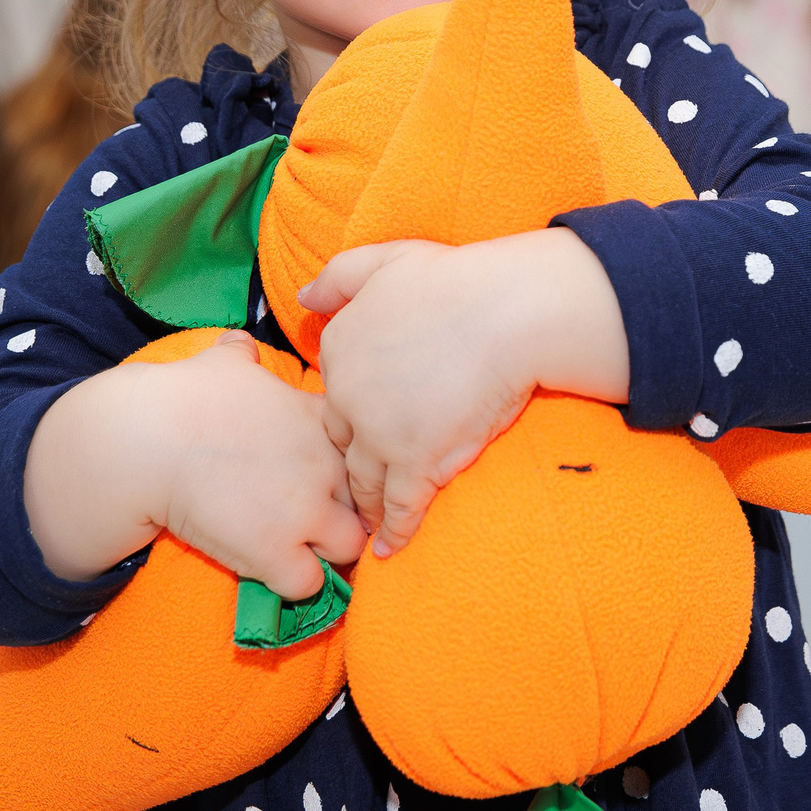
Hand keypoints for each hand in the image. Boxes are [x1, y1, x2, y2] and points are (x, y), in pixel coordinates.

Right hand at [153, 333, 366, 597]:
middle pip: (370, 498)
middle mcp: (325, 464)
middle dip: (350, 510)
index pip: (367, 447)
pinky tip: (270, 567)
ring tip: (298, 546)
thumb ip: (243, 356)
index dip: (348, 464)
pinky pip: (309, 585)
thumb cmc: (181, 395)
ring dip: (329, 549)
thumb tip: (239, 342)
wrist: (147, 439)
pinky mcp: (275, 552)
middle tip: (315, 517)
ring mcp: (305, 511)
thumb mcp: (224, 362)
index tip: (323, 474)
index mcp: (318, 419)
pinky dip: (294, 582)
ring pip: (352, 545)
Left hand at [300, 229, 625, 557]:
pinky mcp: (416, 462)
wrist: (506, 312)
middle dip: (350, 465)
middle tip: (357, 488)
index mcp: (339, 349)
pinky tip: (390, 550)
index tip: (362, 431)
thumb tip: (304, 297)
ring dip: (366, 505)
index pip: (334, 396)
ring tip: (367, 526)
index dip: (352, 414)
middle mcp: (348, 396)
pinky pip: (398, 507)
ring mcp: (380, 434)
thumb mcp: (384, 261)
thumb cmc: (455, 281)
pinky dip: (394, 532)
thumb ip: (338, 277)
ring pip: (363, 481)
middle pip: (342, 443)